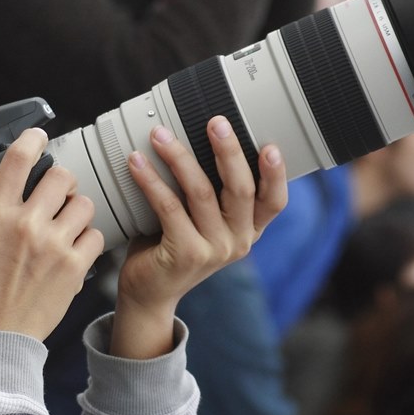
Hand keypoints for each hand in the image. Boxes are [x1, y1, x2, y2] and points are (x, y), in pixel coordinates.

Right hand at [0, 128, 103, 340]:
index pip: (20, 158)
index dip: (33, 138)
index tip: (38, 137)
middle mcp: (27, 225)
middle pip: (61, 176)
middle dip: (58, 179)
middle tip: (53, 190)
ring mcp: (54, 246)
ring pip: (83, 204)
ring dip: (75, 207)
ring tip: (66, 218)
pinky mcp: (74, 268)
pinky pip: (95, 236)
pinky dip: (88, 237)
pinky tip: (74, 245)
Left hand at [111, 117, 286, 358]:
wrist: (149, 292)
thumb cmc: (172, 245)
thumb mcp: (202, 220)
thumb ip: (212, 192)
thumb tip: (200, 137)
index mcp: (249, 230)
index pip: (274, 201)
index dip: (276, 174)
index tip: (270, 145)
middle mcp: (238, 241)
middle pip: (241, 189)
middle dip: (228, 151)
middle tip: (214, 122)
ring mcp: (214, 250)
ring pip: (201, 193)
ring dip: (179, 158)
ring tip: (160, 135)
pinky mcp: (185, 254)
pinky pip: (169, 207)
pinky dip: (151, 180)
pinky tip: (137, 162)